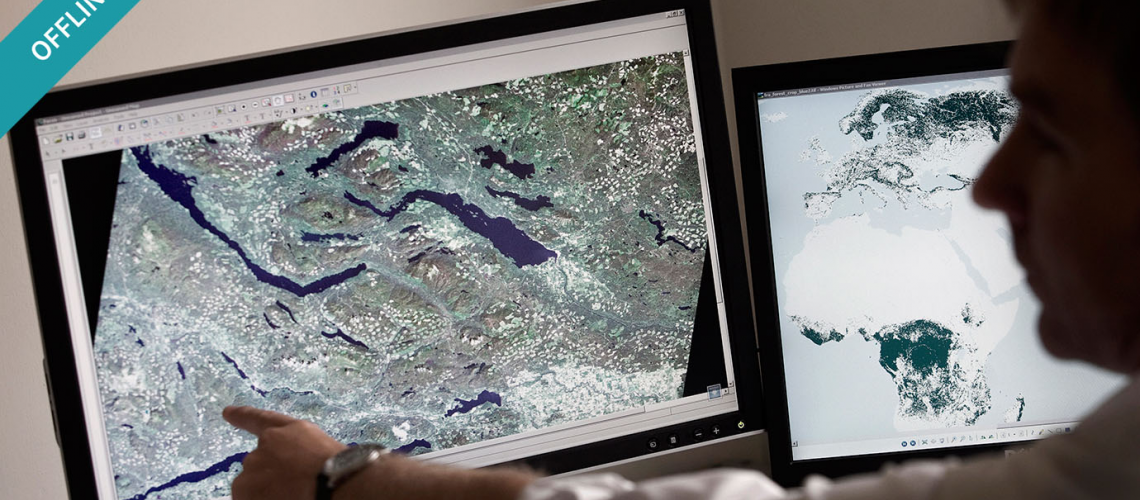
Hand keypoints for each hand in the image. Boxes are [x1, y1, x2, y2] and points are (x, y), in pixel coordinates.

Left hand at [223, 406, 346, 499]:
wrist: (331, 483)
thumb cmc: (338, 468)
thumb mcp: (323, 452)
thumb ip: (302, 452)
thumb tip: (296, 467)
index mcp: (290, 431)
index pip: (261, 420)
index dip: (243, 416)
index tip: (226, 412)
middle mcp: (268, 443)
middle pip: (260, 463)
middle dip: (270, 476)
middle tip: (293, 488)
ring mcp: (254, 463)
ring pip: (252, 484)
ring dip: (265, 492)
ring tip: (293, 495)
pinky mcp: (244, 485)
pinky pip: (247, 497)